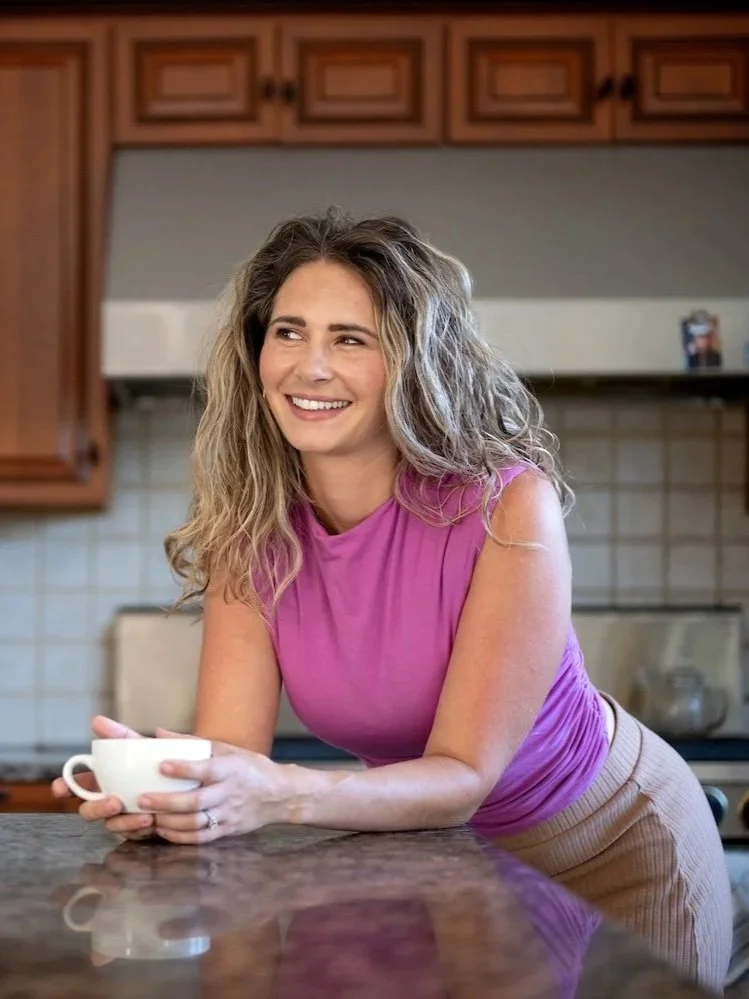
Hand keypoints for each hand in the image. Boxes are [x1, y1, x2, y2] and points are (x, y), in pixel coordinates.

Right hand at [50, 715, 157, 841]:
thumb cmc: (160, 761)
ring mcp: (121, 817)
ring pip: (111, 826)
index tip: (59, 788)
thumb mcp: (144, 746)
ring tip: (146, 816)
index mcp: (104, 779)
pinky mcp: (137, 830)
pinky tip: (154, 822)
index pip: (78, 784)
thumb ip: (121, 735)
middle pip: (88, 810)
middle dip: (97, 809)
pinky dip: (142, 829)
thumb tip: (97, 720)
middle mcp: (108, 799)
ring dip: (125, 822)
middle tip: (115, 802)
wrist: (188, 781)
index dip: (65, 786)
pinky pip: (133, 835)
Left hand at [136, 729, 286, 843]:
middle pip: (196, 801)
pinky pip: (201, 838)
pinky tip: (163, 831)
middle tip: (143, 799)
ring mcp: (229, 814)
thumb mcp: (228, 749)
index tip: (161, 765)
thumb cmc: (250, 768)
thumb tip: (159, 733)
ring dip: (170, 822)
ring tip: (149, 817)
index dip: (184, 768)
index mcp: (231, 769)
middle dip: (167, 802)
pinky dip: (180, 837)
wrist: (280, 794)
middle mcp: (230, 793)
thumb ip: (193, 743)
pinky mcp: (228, 830)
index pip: (206, 769)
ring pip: (196, 823)